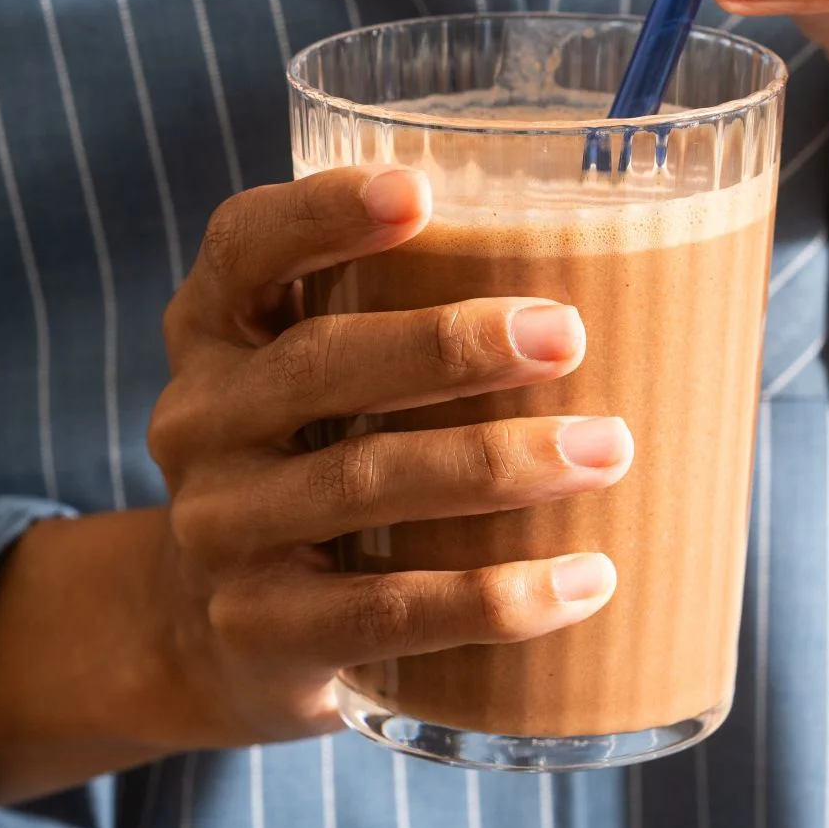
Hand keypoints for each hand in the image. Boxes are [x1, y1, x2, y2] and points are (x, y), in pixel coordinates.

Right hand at [0, 167, 629, 802]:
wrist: (212, 635)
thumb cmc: (320, 461)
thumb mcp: (324, 378)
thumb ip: (409, 312)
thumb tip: (629, 272)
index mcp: (216, 327)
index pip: (246, 246)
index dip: (322, 212)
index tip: (420, 192)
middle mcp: (199, 418)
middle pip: (317, 364)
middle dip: (448, 345)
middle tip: (568, 336)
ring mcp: (220, 529)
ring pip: (359, 483)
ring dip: (495, 465)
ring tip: (608, 450)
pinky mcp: (261, 631)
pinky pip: (383, 611)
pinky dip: (493, 597)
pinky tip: (583, 581)